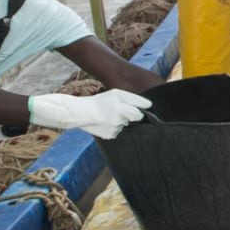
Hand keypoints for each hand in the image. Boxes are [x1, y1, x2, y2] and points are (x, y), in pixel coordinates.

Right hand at [29, 89, 152, 138]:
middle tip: (123, 111)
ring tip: (109, 116)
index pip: (142, 106)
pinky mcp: (112, 135)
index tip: (148, 107)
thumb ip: (132, 99)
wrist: (81, 113)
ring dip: (122, 121)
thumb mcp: (116, 94)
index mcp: (122, 101)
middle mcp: (121, 114)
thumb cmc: (99, 101)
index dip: (145, 107)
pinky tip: (105, 123)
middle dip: (134, 115)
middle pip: (137, 117)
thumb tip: (147, 106)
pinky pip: (118, 131)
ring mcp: (117, 126)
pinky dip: (114, 128)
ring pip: (126, 124)